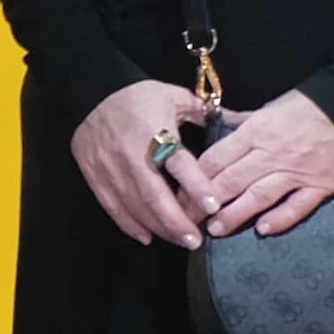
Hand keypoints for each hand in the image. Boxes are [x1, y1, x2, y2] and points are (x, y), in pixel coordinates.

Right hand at [73, 77, 217, 248]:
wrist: (89, 92)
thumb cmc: (138, 96)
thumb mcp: (175, 97)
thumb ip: (206, 114)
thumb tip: (243, 121)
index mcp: (154, 132)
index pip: (178, 164)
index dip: (197, 187)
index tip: (214, 207)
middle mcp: (131, 154)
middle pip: (154, 194)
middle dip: (176, 221)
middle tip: (196, 241)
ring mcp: (109, 168)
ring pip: (134, 205)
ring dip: (158, 227)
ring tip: (180, 241)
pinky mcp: (94, 176)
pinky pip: (112, 206)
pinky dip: (129, 224)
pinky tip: (147, 237)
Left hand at [183, 87, 333, 239]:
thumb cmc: (312, 104)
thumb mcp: (271, 107)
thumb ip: (244, 123)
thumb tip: (219, 127)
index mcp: (256, 131)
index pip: (216, 158)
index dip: (194, 178)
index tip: (179, 193)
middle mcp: (272, 153)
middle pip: (231, 181)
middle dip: (205, 203)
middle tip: (187, 219)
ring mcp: (297, 172)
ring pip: (258, 196)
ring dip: (235, 215)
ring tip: (217, 230)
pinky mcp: (322, 186)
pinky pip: (297, 206)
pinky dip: (280, 219)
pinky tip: (263, 230)